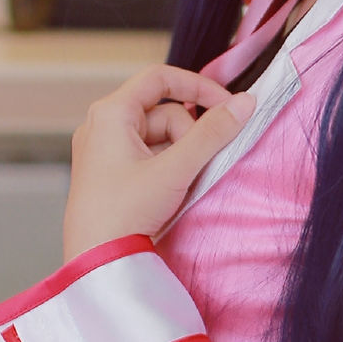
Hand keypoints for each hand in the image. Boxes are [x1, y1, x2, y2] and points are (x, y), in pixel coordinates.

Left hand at [64, 65, 251, 260]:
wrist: (96, 263)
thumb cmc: (124, 214)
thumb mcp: (175, 170)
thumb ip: (213, 134)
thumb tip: (246, 103)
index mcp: (110, 113)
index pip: (160, 78)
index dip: (198, 87)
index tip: (228, 106)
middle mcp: (102, 125)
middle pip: (163, 111)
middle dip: (190, 134)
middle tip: (202, 164)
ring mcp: (103, 150)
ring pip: (159, 136)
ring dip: (181, 154)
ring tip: (183, 185)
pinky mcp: (109, 174)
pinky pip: (148, 156)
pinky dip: (168, 167)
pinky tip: (171, 192)